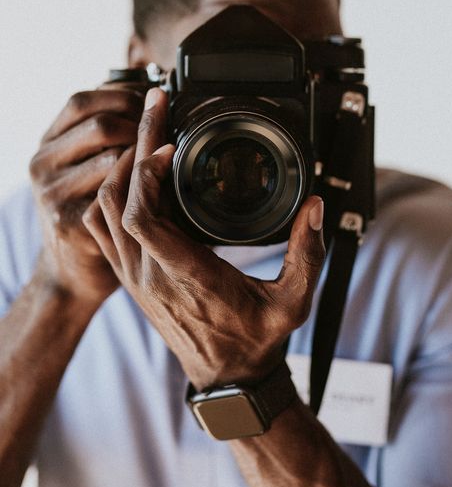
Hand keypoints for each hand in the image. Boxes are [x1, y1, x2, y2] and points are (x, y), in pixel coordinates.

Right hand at [30, 88, 143, 303]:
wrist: (72, 268)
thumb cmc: (90, 206)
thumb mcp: (86, 163)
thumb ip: (104, 133)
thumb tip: (145, 93)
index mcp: (48, 142)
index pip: (81, 102)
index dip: (121, 98)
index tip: (150, 102)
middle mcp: (43, 163)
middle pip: (100, 126)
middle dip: (141, 127)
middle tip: (165, 135)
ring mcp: (52, 193)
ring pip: (112, 160)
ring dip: (146, 158)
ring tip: (164, 160)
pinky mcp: (69, 221)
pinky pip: (114, 196)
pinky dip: (142, 188)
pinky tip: (157, 189)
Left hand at [83, 88, 325, 388]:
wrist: (227, 378)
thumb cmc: (256, 340)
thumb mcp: (293, 301)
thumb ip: (308, 253)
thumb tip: (315, 206)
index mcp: (185, 276)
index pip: (141, 219)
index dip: (147, 174)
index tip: (170, 143)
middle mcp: (148, 274)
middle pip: (118, 200)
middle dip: (134, 146)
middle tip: (155, 108)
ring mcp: (133, 276)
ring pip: (102, 210)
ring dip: (120, 168)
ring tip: (147, 135)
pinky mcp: (129, 276)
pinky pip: (102, 228)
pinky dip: (111, 193)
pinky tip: (134, 173)